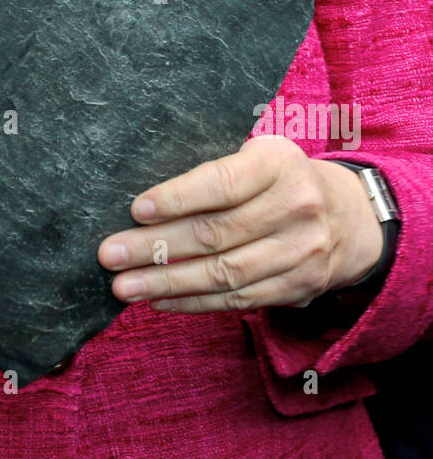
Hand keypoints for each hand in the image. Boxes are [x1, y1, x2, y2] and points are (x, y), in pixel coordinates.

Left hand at [98, 136, 383, 312]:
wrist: (349, 217)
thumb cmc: (280, 179)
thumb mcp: (259, 155)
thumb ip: (216, 172)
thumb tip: (145, 205)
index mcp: (278, 163)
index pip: (223, 183)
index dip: (178, 198)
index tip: (137, 210)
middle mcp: (295, 207)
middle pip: (216, 234)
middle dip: (156, 247)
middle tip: (110, 255)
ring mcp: (300, 252)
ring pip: (223, 273)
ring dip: (167, 283)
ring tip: (124, 287)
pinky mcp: (298, 287)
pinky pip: (237, 300)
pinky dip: (193, 303)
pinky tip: (159, 301)